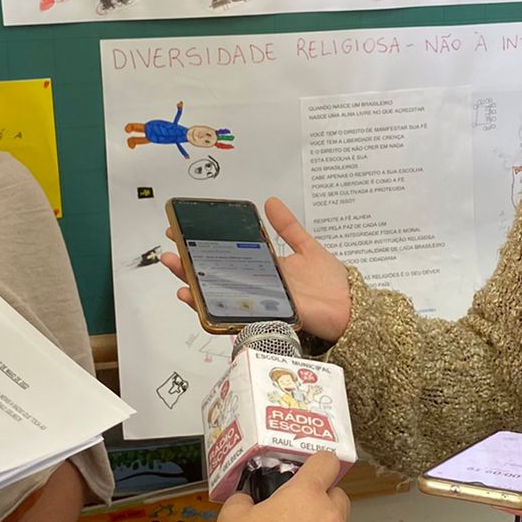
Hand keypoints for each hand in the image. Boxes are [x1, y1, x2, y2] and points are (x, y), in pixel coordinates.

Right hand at [161, 197, 351, 341]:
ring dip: (193, 287)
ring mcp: (257, 305)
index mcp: (264, 272)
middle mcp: (256, 290)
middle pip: (214, 279)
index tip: (183, 234)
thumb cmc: (332, 283)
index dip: (202, 248)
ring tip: (177, 273)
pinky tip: (197, 297)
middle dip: (188, 266)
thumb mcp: (306, 247)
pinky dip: (212, 310)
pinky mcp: (263, 318)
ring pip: (216, 299)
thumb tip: (271, 202)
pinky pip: (232, 317)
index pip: (225, 259)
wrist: (351, 308)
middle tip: (170, 252)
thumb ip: (288, 228)